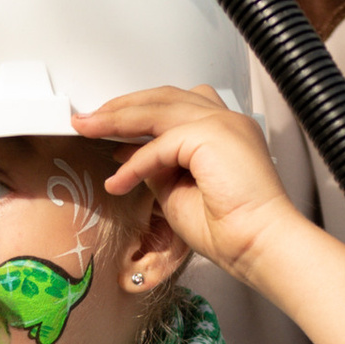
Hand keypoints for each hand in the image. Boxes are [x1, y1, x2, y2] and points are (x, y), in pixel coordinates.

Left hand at [77, 84, 294, 279]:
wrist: (257, 245)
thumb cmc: (229, 229)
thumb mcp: (178, 190)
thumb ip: (158, 167)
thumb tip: (130, 157)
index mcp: (225, 131)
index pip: (174, 106)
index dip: (138, 113)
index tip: (107, 127)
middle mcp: (226, 120)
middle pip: (163, 98)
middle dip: (121, 107)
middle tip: (88, 119)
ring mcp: (221, 123)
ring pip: (157, 109)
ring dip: (117, 118)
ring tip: (87, 127)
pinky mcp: (211, 135)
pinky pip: (160, 143)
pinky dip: (135, 162)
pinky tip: (117, 181)